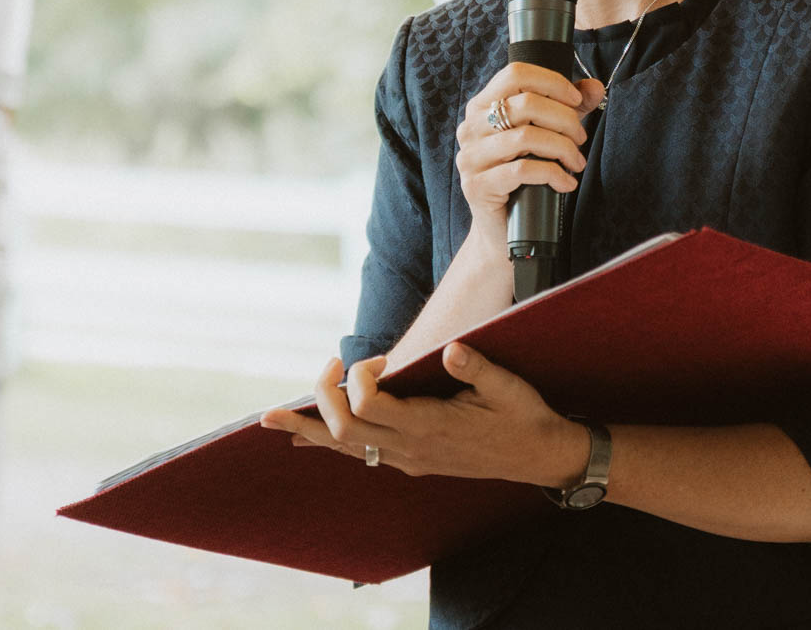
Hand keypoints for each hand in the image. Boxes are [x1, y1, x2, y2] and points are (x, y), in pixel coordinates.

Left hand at [260, 343, 585, 486]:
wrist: (540, 456)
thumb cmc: (525, 416)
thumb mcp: (508, 387)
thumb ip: (477, 369)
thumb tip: (450, 350)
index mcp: (431, 426)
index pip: (370, 405)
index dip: (358, 378)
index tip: (370, 359)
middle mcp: (412, 449)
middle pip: (345, 429)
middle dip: (322, 397)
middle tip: (328, 365)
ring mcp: (409, 459)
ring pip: (346, 448)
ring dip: (308, 429)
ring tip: (271, 418)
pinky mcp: (411, 461)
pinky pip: (360, 454)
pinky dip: (329, 441)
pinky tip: (307, 437)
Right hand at [454, 63, 604, 232]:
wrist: (503, 229)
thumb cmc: (524, 177)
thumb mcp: (547, 135)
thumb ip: (568, 108)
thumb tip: (595, 87)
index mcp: (482, 106)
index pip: (516, 74)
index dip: (553, 82)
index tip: (577, 100)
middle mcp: (470, 127)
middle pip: (526, 104)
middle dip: (565, 120)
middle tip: (580, 140)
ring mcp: (470, 157)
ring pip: (526, 137)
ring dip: (562, 148)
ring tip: (576, 162)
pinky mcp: (477, 185)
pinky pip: (522, 170)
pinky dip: (553, 174)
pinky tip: (566, 183)